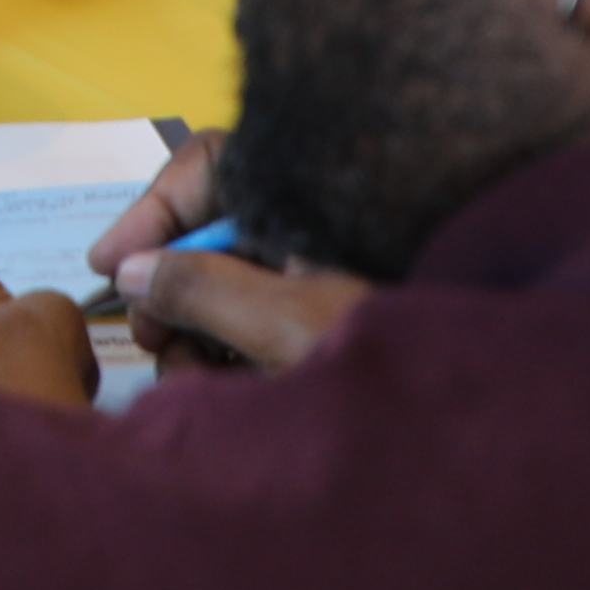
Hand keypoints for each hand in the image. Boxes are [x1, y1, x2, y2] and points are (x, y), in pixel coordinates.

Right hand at [94, 131, 374, 374]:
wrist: (479, 421)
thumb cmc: (392, 354)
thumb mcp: (286, 324)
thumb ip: (201, 289)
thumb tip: (132, 270)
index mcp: (306, 204)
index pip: (207, 168)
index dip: (152, 211)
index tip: (110, 265)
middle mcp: (308, 232)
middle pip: (207, 237)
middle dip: (169, 294)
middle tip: (153, 343)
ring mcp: (318, 281)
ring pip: (224, 292)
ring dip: (197, 340)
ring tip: (201, 385)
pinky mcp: (325, 328)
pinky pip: (254, 329)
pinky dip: (232, 361)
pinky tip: (231, 396)